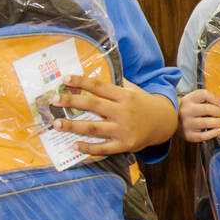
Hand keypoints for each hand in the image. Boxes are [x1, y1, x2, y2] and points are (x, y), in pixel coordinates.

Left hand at [50, 75, 172, 155]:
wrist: (164, 123)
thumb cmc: (144, 104)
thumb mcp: (134, 90)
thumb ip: (118, 83)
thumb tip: (99, 71)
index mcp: (125, 96)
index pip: (99, 87)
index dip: (81, 82)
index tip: (65, 79)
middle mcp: (124, 112)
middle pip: (93, 105)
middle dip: (72, 102)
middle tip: (54, 100)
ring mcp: (124, 130)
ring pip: (94, 128)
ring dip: (73, 126)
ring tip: (56, 124)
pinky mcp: (125, 145)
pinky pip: (103, 148)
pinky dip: (88, 148)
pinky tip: (75, 145)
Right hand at [179, 88, 219, 142]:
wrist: (171, 120)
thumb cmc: (188, 108)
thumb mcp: (194, 99)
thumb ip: (208, 99)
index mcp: (188, 100)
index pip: (203, 95)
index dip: (215, 99)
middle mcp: (186, 111)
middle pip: (207, 109)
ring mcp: (186, 124)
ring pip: (206, 123)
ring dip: (219, 123)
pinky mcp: (188, 135)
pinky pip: (202, 135)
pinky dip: (213, 133)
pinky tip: (219, 130)